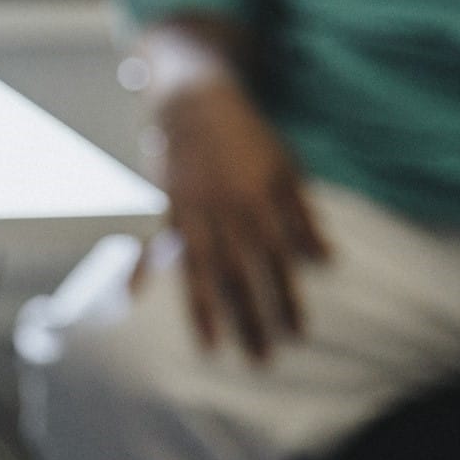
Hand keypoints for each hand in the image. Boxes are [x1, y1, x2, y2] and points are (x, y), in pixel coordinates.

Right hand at [154, 76, 329, 361]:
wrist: (196, 101)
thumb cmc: (247, 136)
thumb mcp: (285, 169)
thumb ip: (303, 214)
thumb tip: (327, 259)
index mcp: (259, 202)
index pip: (278, 259)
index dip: (288, 297)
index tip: (298, 334)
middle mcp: (224, 211)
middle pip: (239, 272)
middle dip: (251, 316)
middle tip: (261, 359)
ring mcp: (190, 209)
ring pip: (199, 267)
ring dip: (205, 309)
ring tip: (211, 347)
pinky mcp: (164, 202)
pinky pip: (152, 241)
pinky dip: (140, 269)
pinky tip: (132, 298)